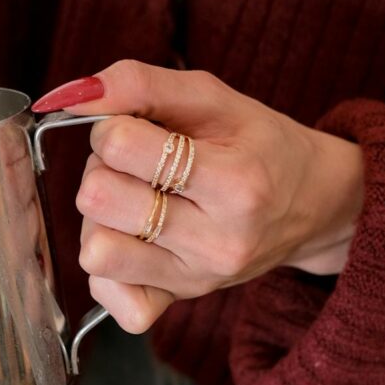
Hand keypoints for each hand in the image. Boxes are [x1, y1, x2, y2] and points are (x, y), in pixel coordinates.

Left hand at [33, 61, 364, 333]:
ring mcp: (197, 279)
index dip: (113, 127)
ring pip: (95, 250)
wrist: (312, 204)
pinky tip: (134, 242)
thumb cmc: (258, 144)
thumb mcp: (213, 97)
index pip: (120, 145)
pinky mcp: (178, 301)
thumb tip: (71, 95)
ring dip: (101, 217)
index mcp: (235, 182)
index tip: (137, 130)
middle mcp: (218, 241)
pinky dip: (107, 270)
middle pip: (97, 199)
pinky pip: (110, 298)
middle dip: (103, 169)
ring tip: (136, 201)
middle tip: (136, 166)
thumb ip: (140, 83)